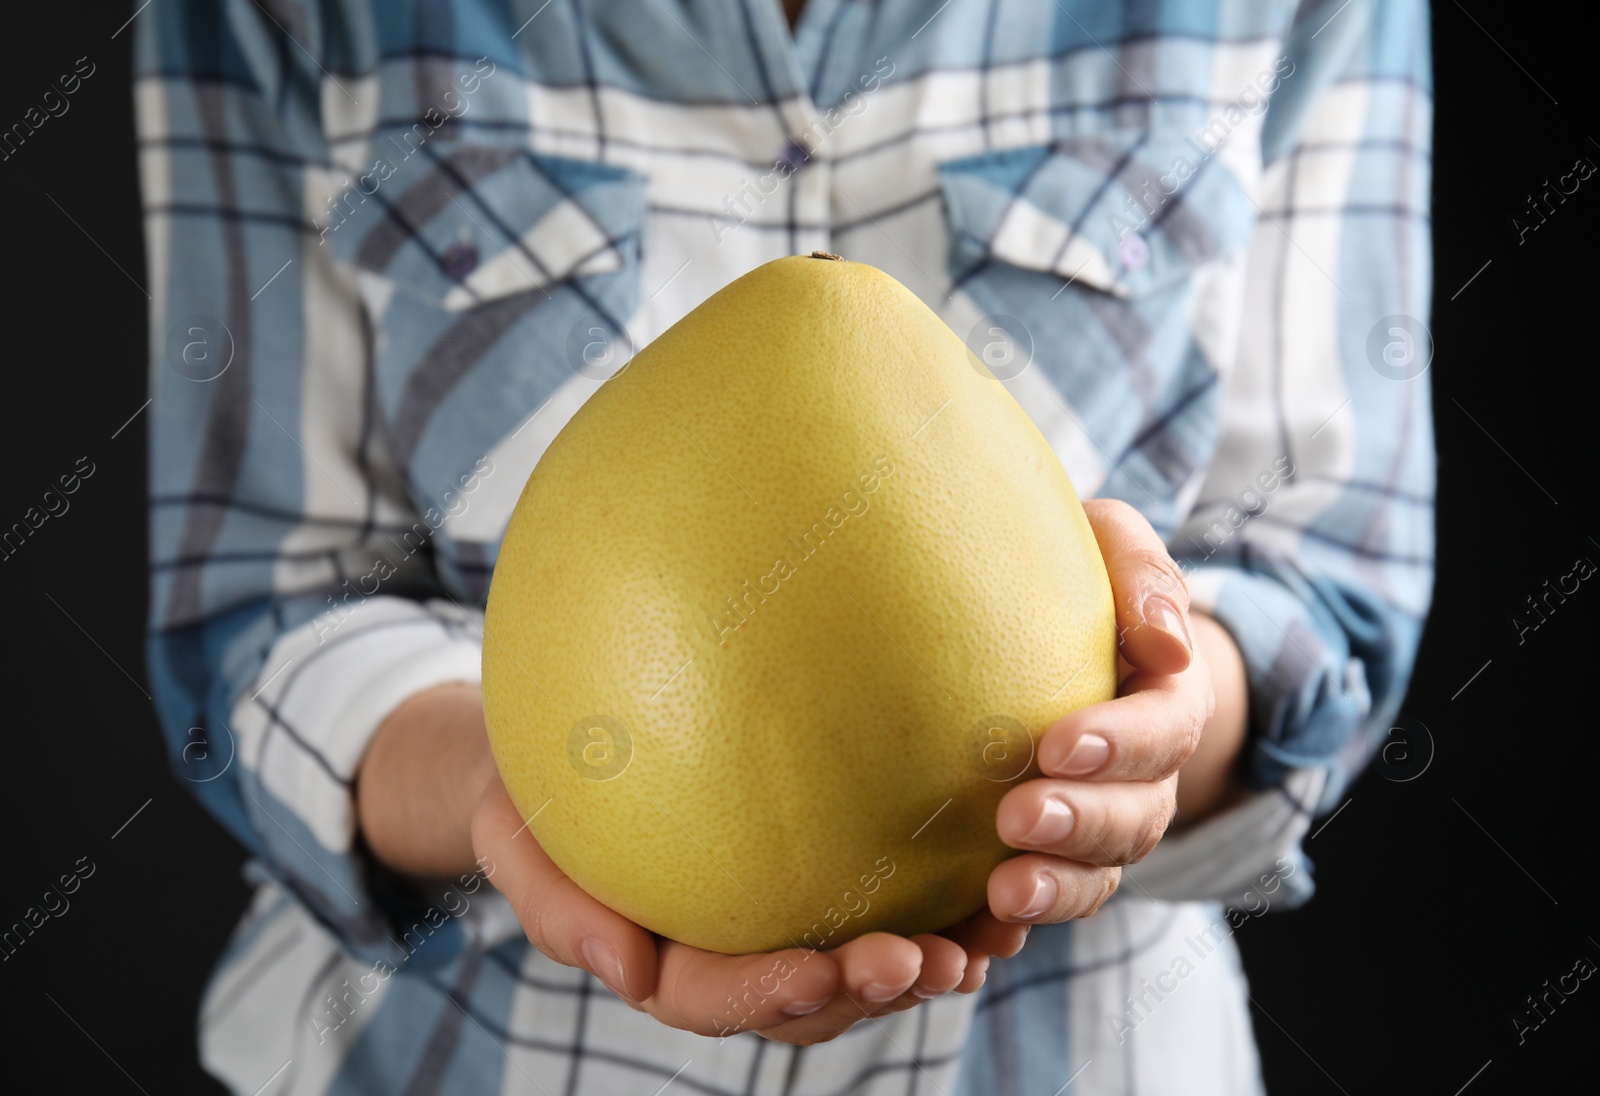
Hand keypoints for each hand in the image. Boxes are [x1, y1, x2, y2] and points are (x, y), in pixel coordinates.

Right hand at [473, 779, 1024, 1044]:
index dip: (775, 992)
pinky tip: (992, 872)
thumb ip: (558, 908)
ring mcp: (779, 916)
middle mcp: (733, 951)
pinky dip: (937, 899)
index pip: (720, 997)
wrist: (552, 759)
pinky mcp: (816, 870)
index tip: (822, 970)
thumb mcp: (515, 843)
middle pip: (811, 996)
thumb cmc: (530, 800)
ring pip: (859, 960)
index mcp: (666, 962)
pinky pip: (880, 895)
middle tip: (933, 961)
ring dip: (926, 960)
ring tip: (989, 936)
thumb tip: (621, 971)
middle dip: (872, 990)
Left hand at [983, 499, 1247, 924]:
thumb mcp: (1110, 540)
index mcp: (1167, 698)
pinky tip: (972, 938)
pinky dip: (1011, 930)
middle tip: (1015, 819)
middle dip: (1079, 824)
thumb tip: (1166, 641)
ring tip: (1002, 896)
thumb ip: (1141, 571)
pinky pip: (1042, 902)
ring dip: (1056, 889)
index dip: (1120, 744)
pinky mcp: (1045, 857)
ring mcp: (1098, 825)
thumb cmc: (1077, 573)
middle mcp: (1144, 777)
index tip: (1057, 744)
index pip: (1163, 730)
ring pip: (1096, 876)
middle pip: (1134, 819)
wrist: (1046, 627)